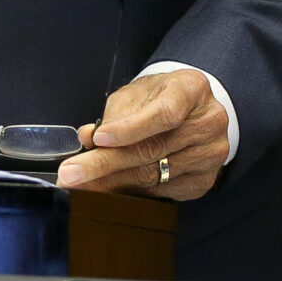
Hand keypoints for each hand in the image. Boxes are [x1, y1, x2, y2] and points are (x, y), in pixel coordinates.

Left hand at [56, 70, 230, 199]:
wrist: (191, 110)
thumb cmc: (160, 97)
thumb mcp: (136, 93)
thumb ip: (113, 114)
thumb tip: (88, 138)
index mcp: (191, 90)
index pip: (164, 113)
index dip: (130, 128)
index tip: (99, 138)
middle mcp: (208, 122)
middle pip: (153, 150)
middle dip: (104, 164)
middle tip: (70, 174)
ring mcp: (211, 154)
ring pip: (153, 175)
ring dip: (111, 182)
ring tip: (80, 184)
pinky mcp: (204, 180)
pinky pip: (161, 191)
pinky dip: (131, 190)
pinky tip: (109, 188)